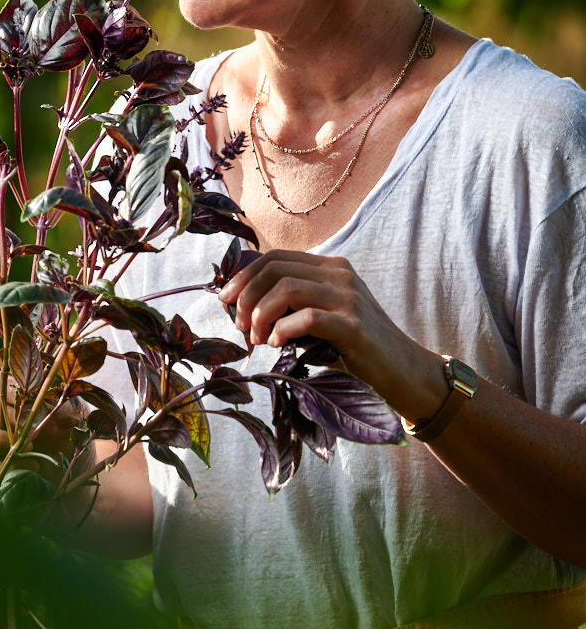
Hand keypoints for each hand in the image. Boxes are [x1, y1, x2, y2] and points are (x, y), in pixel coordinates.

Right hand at [0, 371, 90, 488]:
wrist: (76, 474)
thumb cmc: (69, 434)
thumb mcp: (70, 413)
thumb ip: (54, 400)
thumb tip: (38, 400)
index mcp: (3, 394)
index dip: (8, 391)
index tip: (33, 403)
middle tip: (30, 428)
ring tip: (29, 448)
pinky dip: (3, 468)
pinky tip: (29, 468)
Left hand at [218, 250, 443, 417]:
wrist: (403, 371)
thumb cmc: (354, 347)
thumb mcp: (322, 316)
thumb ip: (292, 304)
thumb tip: (241, 306)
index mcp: (329, 267)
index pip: (274, 257)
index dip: (243, 276)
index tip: (225, 301)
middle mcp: (339, 274)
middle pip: (275, 269)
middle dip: (246, 297)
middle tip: (238, 326)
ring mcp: (349, 297)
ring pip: (286, 289)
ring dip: (260, 314)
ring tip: (257, 338)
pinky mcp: (354, 325)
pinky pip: (307, 317)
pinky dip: (283, 330)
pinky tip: (277, 344)